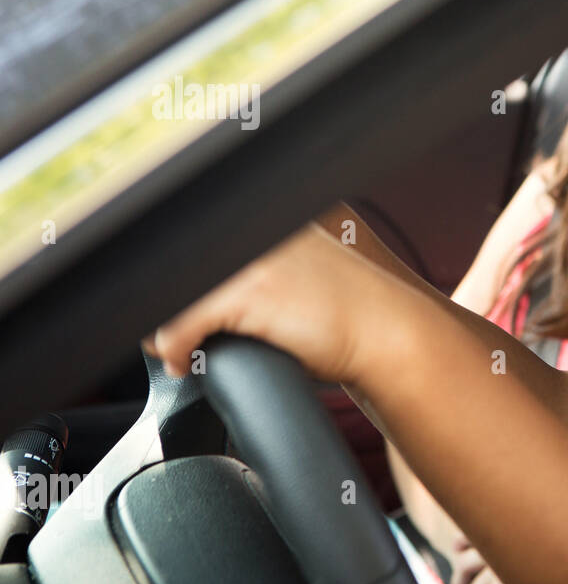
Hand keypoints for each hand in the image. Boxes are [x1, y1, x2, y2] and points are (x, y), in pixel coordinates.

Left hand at [142, 222, 395, 386]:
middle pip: (180, 263)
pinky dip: (174, 348)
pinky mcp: (248, 293)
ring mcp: (250, 260)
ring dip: (162, 327)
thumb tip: (214, 301)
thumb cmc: (353, 318)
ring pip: (173, 293)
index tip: (163, 304)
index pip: (198, 240)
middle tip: (164, 335)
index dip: (173, 275)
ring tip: (172, 349)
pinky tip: (184, 361)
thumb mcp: (303, 279)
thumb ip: (262, 272)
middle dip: (162, 303)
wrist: (389, 334)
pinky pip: (181, 323)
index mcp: (269, 222)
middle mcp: (256, 231)